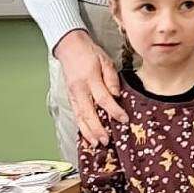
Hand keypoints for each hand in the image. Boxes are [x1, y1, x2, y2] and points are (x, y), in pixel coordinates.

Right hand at [57, 30, 125, 149]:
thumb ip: (111, 78)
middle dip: (97, 128)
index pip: (103, 98)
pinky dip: (81, 127)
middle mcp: (79, 89)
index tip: (123, 119)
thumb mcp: (106, 60)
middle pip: (88, 112)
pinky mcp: (70, 98)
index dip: (113, 110)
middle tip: (106, 140)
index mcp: (90, 78)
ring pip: (79, 117)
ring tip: (95, 144)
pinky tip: (86, 136)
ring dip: (87, 132)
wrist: (70, 48)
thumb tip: (117, 95)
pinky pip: (75, 115)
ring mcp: (72, 95)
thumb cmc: (90, 54)